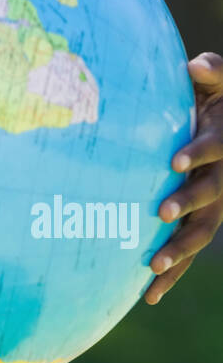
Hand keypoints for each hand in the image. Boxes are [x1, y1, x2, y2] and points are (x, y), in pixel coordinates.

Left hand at [145, 52, 222, 303]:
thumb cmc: (218, 98)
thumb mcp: (220, 80)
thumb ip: (211, 72)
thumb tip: (195, 65)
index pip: (213, 148)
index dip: (197, 153)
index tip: (173, 160)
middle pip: (210, 196)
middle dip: (186, 204)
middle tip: (159, 212)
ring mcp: (214, 206)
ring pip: (200, 233)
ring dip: (179, 251)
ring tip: (153, 268)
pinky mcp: (200, 224)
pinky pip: (188, 252)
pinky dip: (171, 275)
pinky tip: (148, 297)